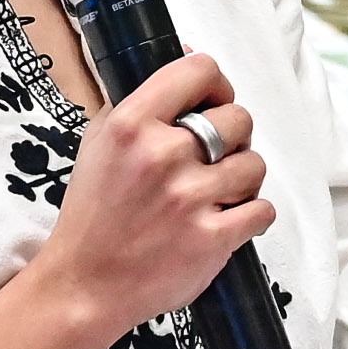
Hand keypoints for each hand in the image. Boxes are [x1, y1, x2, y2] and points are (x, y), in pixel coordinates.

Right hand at [38, 47, 270, 337]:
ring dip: (242, 179)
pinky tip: (227, 220)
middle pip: (238, 118)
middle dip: (233, 137)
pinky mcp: (212, 238)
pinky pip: (262, 210)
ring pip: (255, 164)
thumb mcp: (99, 143)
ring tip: (217, 193)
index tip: (213, 102)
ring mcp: (190, 197)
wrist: (85, 285)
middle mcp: (163, 154)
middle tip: (213, 159)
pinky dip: (251, 216)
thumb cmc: (93, 214)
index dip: (216, 85)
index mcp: (132, 123)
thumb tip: (186, 63)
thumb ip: (140, 104)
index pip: (199, 70)